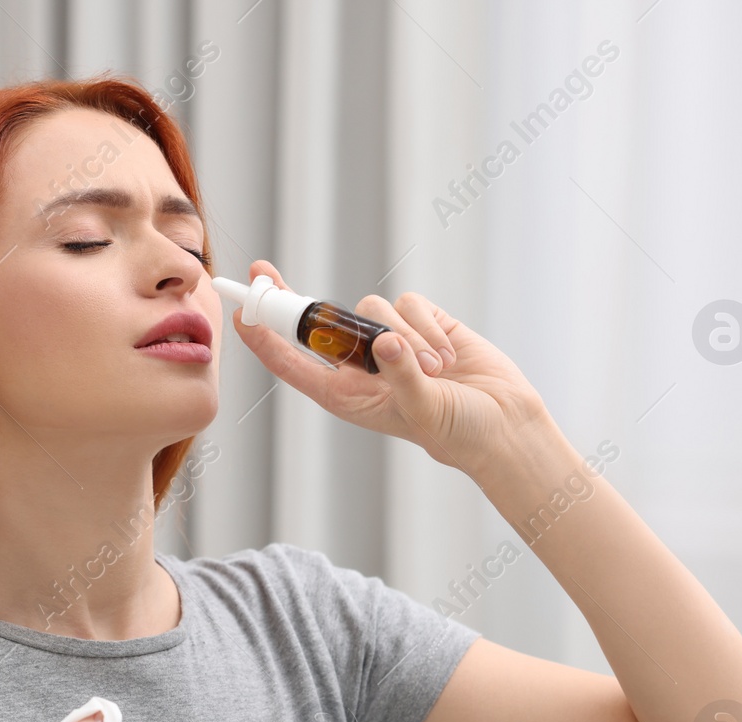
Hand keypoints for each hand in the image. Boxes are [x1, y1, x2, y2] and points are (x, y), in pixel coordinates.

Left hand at [227, 260, 552, 474]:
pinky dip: (427, 327)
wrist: (503, 422)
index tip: (238, 312)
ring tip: (433, 371)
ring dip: (403, 334)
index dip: (263, 337)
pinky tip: (447, 356)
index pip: (291, 362)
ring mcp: (390, 342)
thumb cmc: (457, 431)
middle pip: (315, 322)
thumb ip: (402, 376)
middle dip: (292, 298)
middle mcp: (360, 367)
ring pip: (370, 308)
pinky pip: (409, 304)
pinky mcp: (422, 323)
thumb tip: (386, 342)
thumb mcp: (424, 410)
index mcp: (345, 395)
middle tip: (261, 270)